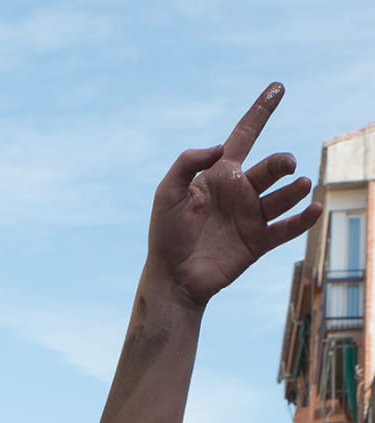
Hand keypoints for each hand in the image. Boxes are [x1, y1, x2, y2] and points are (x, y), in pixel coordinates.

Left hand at [147, 84, 320, 308]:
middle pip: (270, 168)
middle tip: (286, 166)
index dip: (261, 111)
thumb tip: (220, 148)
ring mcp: (250, 217)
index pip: (245, 135)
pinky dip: (303, 219)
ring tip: (300, 186)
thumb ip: (187, 163)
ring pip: (283, 197)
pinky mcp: (258, 243)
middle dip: (282, 163)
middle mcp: (240, 192)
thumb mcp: (168, 193)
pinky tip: (314, 208)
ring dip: (295, 190)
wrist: (173, 277)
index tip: (278, 88)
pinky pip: (286, 228)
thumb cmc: (166, 233)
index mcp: (220, 175)